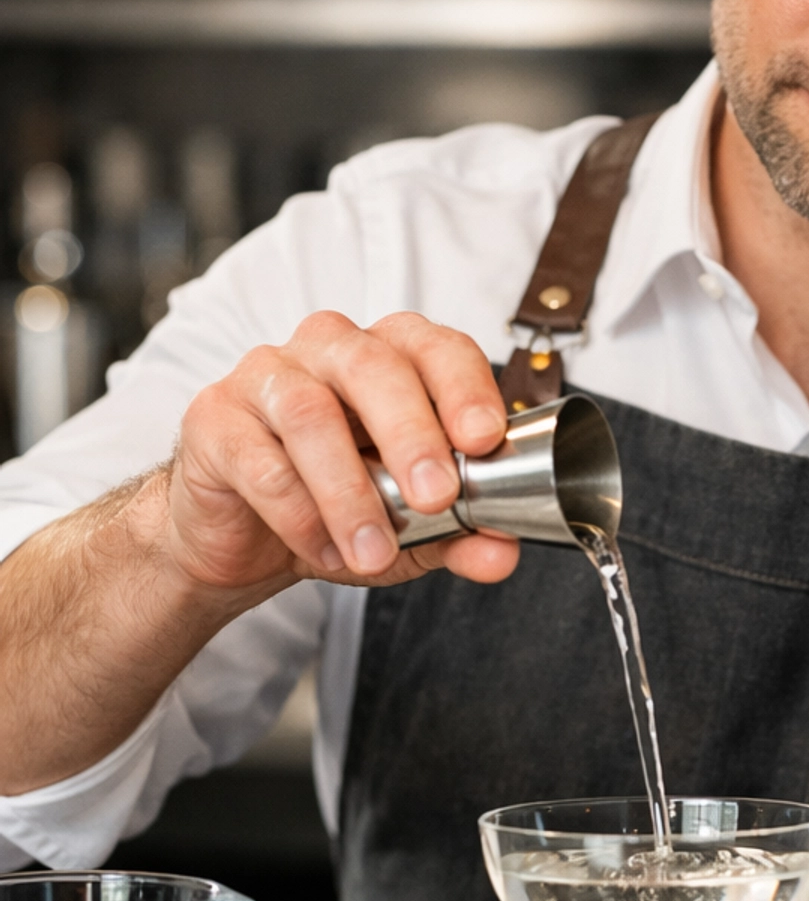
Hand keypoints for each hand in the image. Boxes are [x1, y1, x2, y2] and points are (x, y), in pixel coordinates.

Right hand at [163, 309, 519, 594]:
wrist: (240, 539)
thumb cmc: (332, 508)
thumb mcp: (409, 531)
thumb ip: (459, 536)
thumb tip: (502, 554)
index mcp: (389, 357)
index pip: (435, 346)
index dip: (465, 386)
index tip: (484, 439)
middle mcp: (328, 349)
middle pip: (372, 365)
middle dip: (412, 433)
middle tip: (437, 497)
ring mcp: (265, 376)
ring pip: (310, 413)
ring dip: (350, 491)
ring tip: (374, 553)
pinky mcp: (214, 418)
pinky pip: (259, 459)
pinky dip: (297, 513)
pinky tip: (322, 549)